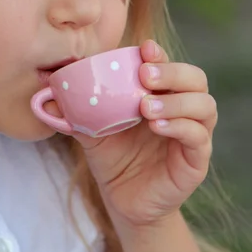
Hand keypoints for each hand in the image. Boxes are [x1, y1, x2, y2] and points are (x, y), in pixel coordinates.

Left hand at [74, 39, 216, 232]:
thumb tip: (47, 93)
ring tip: (147, 107)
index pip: (170, 66)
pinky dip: (181, 127)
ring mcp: (193, 135)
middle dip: (173, 72)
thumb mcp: (92, 130)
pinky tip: (156, 127)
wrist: (123, 201)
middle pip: (195, 79)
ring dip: (177, 101)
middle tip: (145, 76)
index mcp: (161, 94)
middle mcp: (183, 110)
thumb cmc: (112, 158)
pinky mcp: (196, 161)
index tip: (143, 49)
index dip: (160, 55)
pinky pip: (199, 138)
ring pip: (204, 105)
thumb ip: (76, 111)